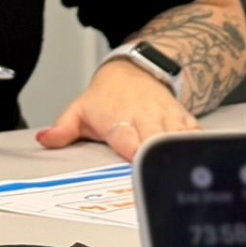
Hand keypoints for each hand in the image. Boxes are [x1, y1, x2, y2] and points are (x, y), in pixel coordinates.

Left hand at [37, 60, 200, 161]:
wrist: (135, 71)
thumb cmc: (106, 97)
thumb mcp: (79, 110)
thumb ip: (63, 129)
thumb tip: (44, 141)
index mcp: (118, 119)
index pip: (127, 140)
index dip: (134, 153)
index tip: (136, 166)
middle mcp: (145, 118)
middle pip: (156, 139)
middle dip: (158, 156)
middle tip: (161, 175)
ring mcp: (167, 118)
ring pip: (179, 136)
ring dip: (180, 153)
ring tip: (184, 172)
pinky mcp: (184, 119)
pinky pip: (195, 134)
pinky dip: (198, 147)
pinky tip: (201, 161)